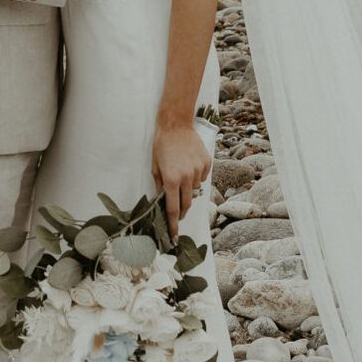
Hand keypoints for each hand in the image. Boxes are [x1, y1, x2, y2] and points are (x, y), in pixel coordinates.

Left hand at [153, 116, 211, 231]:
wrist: (176, 125)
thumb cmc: (162, 145)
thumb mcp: (155, 167)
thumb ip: (160, 186)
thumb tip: (163, 202)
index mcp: (171, 180)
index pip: (173, 209)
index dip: (173, 225)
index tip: (174, 236)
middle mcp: (187, 177)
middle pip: (186, 204)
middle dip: (182, 211)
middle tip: (178, 213)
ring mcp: (199, 170)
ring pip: (194, 190)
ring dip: (188, 189)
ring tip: (181, 174)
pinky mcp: (207, 163)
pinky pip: (202, 178)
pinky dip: (196, 177)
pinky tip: (189, 166)